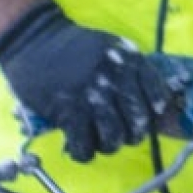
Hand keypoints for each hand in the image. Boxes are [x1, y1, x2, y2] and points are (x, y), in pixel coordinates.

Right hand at [0, 2, 182, 161]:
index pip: (159, 100)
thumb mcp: (112, 48)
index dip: (150, 116)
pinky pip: (85, 147)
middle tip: (115, 132)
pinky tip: (77, 145)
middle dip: (129, 135)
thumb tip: (151, 109)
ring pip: (114, 140)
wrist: (33, 39)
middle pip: (138, 125)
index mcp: (131, 61)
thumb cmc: (73, 47)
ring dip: (106, 145)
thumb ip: (132, 72)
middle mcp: (116, 79)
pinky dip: (83, 152)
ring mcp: (93, 97)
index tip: (136, 118)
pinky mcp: (69, 112)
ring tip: (96, 138)